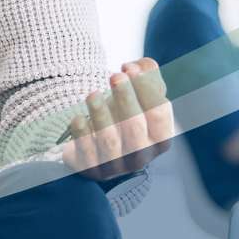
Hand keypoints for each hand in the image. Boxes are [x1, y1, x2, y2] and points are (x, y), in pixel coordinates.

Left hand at [64, 57, 175, 181]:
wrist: (97, 145)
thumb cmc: (123, 113)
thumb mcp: (139, 94)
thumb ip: (146, 74)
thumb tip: (134, 67)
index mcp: (160, 139)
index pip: (159, 113)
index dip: (145, 88)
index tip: (128, 68)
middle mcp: (141, 157)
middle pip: (135, 127)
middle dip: (125, 99)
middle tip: (114, 76)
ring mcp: (116, 167)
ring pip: (110, 141)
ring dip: (101, 114)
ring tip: (92, 94)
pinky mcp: (92, 171)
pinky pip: (86, 153)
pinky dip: (82, 134)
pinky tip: (77, 118)